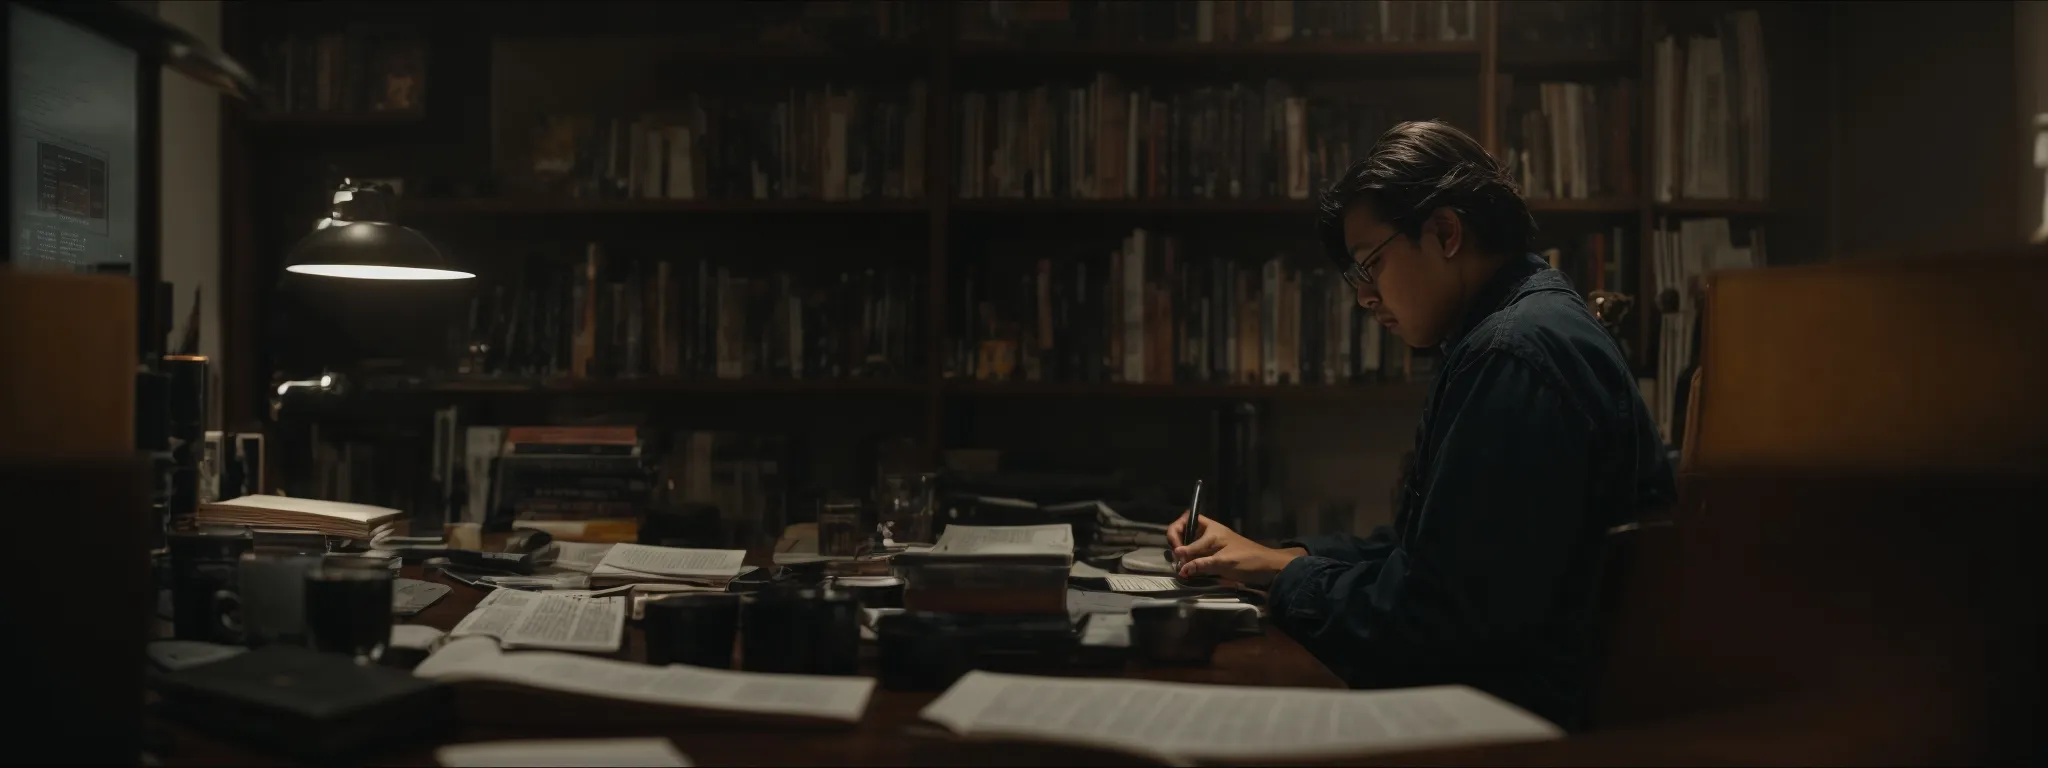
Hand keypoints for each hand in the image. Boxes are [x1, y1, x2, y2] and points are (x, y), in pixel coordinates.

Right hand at [1166, 512, 1303, 585]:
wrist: (1269, 570)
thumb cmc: (1249, 560)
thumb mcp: (1225, 562)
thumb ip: (1202, 564)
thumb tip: (1181, 567)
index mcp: (1211, 529)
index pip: (1185, 522)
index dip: (1176, 534)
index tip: (1177, 551)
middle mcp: (1209, 534)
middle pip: (1184, 530)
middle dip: (1176, 542)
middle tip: (1175, 558)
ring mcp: (1211, 546)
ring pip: (1189, 545)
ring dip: (1183, 554)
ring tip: (1180, 567)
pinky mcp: (1214, 557)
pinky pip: (1197, 557)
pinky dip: (1190, 562)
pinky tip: (1188, 571)